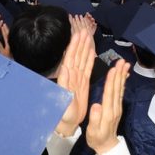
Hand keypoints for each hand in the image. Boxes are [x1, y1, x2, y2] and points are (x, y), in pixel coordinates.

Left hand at [55, 18, 95, 135]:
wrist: (67, 124)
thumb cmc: (63, 114)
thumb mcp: (63, 100)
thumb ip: (64, 85)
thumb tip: (66, 69)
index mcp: (67, 78)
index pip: (71, 58)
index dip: (74, 46)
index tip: (78, 35)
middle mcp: (72, 76)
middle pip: (77, 56)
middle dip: (80, 43)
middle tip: (84, 31)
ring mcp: (78, 79)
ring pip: (82, 60)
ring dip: (85, 48)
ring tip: (88, 36)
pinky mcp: (83, 84)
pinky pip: (87, 68)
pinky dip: (89, 59)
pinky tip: (92, 51)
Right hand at [86, 61, 129, 154]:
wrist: (107, 145)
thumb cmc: (96, 138)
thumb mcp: (92, 130)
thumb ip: (95, 118)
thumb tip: (96, 105)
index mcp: (107, 112)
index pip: (109, 94)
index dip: (111, 81)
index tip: (112, 70)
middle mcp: (114, 108)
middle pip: (116, 88)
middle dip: (119, 74)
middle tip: (121, 61)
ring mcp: (118, 107)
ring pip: (120, 88)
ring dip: (122, 75)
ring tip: (125, 64)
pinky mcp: (118, 107)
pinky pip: (121, 92)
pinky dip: (123, 82)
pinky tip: (124, 75)